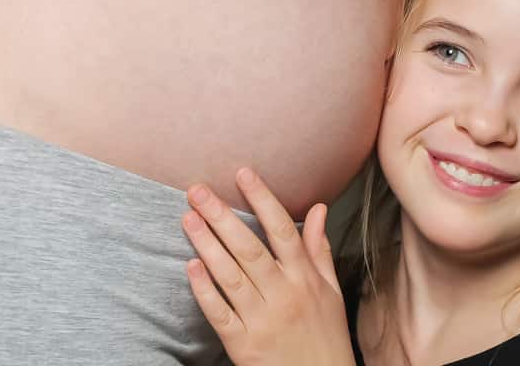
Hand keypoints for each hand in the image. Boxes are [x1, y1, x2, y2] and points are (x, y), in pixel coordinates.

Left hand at [182, 168, 356, 365]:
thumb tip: (318, 208)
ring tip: (188, 218)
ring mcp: (263, 320)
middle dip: (221, 216)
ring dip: (207, 244)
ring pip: (230, 276)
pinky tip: (190, 266)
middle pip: (249, 248)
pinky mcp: (243, 345)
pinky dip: (204, 290)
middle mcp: (284, 295)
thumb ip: (318, 249)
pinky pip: (219, 313)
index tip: (243, 173)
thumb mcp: (331, 291)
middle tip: (198, 190)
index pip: (283, 230)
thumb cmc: (326, 337)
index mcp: (305, 279)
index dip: (262, 199)